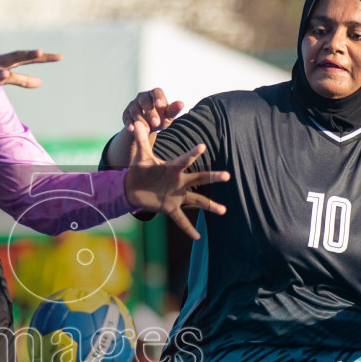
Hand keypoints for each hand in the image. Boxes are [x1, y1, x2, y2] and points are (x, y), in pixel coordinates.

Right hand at [0, 49, 60, 96]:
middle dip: (26, 54)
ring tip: (5, 75)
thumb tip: (40, 82)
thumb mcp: (7, 77)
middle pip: (14, 57)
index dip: (44, 57)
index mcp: (8, 62)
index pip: (28, 58)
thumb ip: (23, 79)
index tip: (60, 57)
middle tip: (39, 52)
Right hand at [121, 87, 183, 132]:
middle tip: (155, 123)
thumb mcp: (167, 116)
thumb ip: (173, 110)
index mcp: (154, 94)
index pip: (156, 92)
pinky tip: (132, 129)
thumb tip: (181, 104)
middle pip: (144, 101)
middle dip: (150, 112)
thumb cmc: (160, 118)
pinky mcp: (126, 114)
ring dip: (141, 120)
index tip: (160, 105)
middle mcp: (142, 97)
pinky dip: (129, 123)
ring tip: (147, 130)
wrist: (146, 127)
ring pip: (135, 110)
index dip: (158, 98)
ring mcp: (133, 105)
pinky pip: (127, 118)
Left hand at [122, 121, 228, 239]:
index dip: (192, 153)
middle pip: (198, 178)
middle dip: (212, 177)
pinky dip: (187, 228)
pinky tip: (197, 237)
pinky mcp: (170, 208)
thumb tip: (137, 124)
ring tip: (224, 211)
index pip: (184, 160)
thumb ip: (141, 141)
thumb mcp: (140, 157)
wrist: (133, 187)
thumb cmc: (140, 170)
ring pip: (196, 200)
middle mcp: (179, 182)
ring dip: (210, 205)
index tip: (202, 146)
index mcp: (172, 169)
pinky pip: (180, 219)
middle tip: (227, 176)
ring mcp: (176, 195)